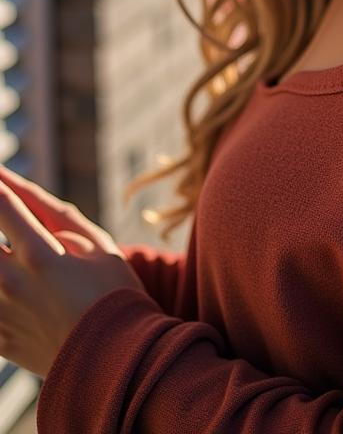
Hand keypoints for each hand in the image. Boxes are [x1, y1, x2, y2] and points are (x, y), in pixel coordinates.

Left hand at [0, 163, 146, 377]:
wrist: (116, 361)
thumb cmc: (114, 294)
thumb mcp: (99, 245)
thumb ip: (59, 218)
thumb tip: (22, 195)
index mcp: (40, 255)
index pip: (3, 205)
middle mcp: (12, 283)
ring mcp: (1, 314)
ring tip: (4, 252)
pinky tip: (6, 281)